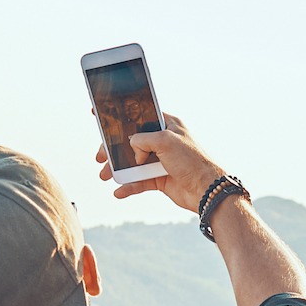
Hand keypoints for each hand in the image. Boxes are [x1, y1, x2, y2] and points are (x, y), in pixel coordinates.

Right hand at [96, 112, 225, 209]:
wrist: (206, 190)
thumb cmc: (191, 161)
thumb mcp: (165, 141)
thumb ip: (142, 139)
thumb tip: (132, 147)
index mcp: (167, 125)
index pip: (140, 116)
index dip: (121, 117)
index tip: (101, 115)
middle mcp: (163, 141)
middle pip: (131, 142)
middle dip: (113, 149)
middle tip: (99, 156)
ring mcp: (160, 160)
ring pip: (132, 162)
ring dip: (117, 169)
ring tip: (104, 175)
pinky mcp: (159, 178)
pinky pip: (139, 181)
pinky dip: (128, 186)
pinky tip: (119, 191)